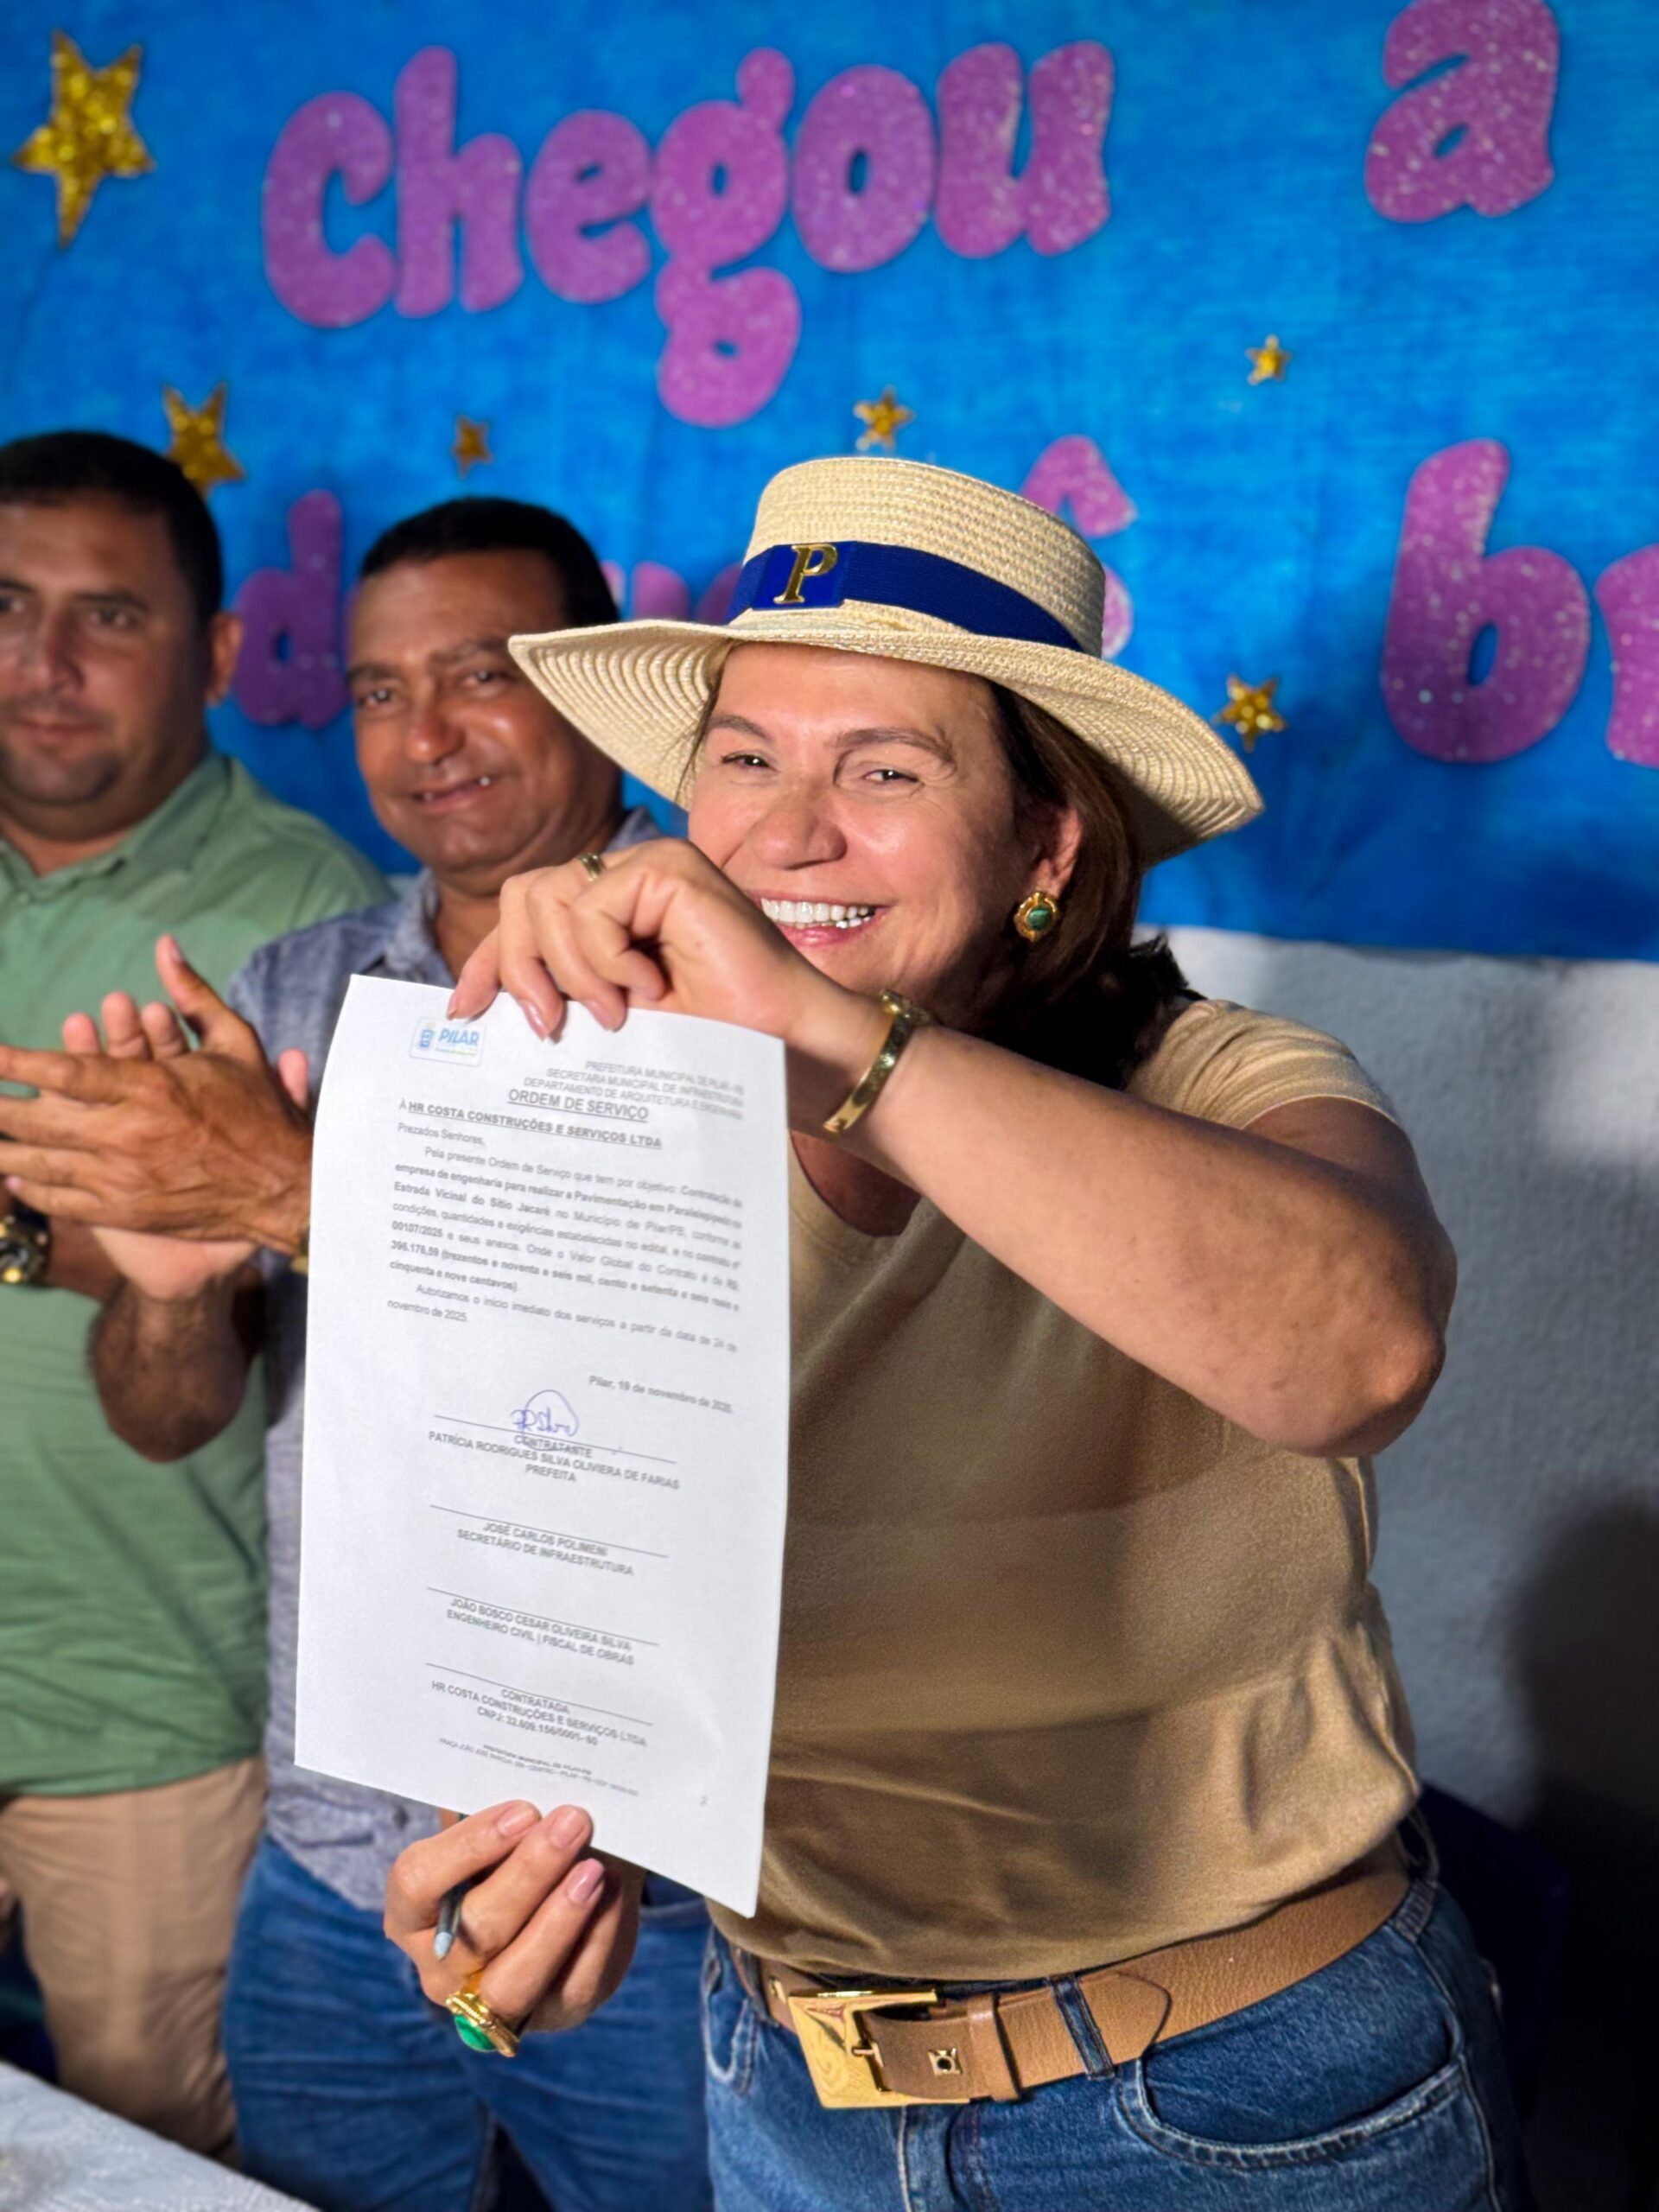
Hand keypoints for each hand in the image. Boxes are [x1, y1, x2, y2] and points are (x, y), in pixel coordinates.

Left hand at [0, 936, 312, 1250]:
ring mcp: (123, 1179)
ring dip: (1, 1150)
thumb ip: (193, 994)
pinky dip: (32, 1189)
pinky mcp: (127, 1212)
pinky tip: (14, 1177)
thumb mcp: (236, 1043)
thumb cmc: (261, 1111)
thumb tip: (166, 945)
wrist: (286, 1188)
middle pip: (38, 1119)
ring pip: (40, 1164)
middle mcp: (127, 1135)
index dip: (16, 1062)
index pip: (66, 1070)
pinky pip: (63, 1201)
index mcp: (150, 1088)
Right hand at [385, 1800, 639, 2035]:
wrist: (571, 1890)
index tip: (522, 1810)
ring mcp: (496, 2002)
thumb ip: (496, 1804)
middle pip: (476, 1928)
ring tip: (593, 1869)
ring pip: (516, 1977)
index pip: (416, 1884)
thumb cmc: (519, 1848)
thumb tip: (510, 1760)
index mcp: (413, 1914)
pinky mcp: (556, 2012)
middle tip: (573, 1821)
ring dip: (558, 1918)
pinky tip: (612, 1891)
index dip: (468, 1846)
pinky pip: (575, 1985)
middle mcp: (442, 1969)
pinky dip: (598, 1936)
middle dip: (529, 1872)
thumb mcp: (501, 1824)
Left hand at [448, 840, 887, 1127]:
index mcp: (615, 910)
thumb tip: (470, 1003)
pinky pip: (591, 905)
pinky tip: (649, 989)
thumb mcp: (609, 1022)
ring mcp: (652, 864)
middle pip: (521, 897)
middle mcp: (629, 876)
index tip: (463, 1012)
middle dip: (518, 966)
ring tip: (619, 1013)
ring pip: (546, 897)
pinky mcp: (670, 867)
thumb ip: (556, 995)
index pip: (524, 914)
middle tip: (550, 1026)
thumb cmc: (713, 1047)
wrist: (785, 1052)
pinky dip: (606, 958)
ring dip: (571, 969)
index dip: (489, 960)